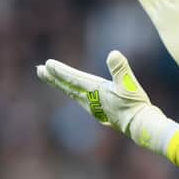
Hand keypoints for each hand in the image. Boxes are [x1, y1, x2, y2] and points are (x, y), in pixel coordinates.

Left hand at [36, 50, 178, 153]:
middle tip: (39, 70)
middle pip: (68, 87)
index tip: (46, 65)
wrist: (140, 125)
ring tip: (52, 79)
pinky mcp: (100, 111)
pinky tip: (75, 94)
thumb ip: (120, 69)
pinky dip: (73, 93)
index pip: (73, 78)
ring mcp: (94, 107)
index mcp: (95, 90)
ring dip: (61, 85)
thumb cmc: (135, 104)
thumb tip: (113, 54)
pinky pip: (81, 100)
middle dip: (53, 78)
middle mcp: (90, 99)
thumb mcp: (129, 84)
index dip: (60, 71)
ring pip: (73, 94)